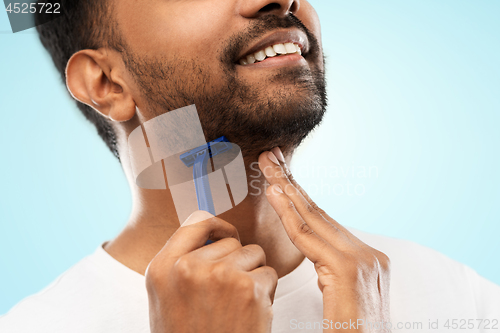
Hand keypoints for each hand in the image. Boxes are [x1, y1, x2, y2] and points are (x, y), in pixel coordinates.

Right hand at [145, 211, 277, 332]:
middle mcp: (188, 266)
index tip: (227, 236)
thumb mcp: (167, 297)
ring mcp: (219, 275)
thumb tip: (214, 233)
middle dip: (237, 260)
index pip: (196, 220)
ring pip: (254, 253)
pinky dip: (266, 292)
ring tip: (237, 304)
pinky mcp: (248, 289)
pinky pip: (269, 273)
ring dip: (253, 274)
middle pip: (230, 240)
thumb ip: (182, 262)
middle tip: (228, 293)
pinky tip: (250, 314)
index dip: (217, 226)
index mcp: (162, 267)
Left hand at [259, 148, 390, 331]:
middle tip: (270, 157)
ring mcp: (361, 259)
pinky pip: (308, 238)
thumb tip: (316, 257)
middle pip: (319, 211)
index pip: (326, 221)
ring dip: (285, 189)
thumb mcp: (342, 296)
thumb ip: (332, 271)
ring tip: (267, 166)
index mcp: (367, 257)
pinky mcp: (347, 269)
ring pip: (313, 218)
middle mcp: (367, 253)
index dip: (300, 197)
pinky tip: (273, 193)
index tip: (280, 177)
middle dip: (291, 183)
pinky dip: (287, 214)